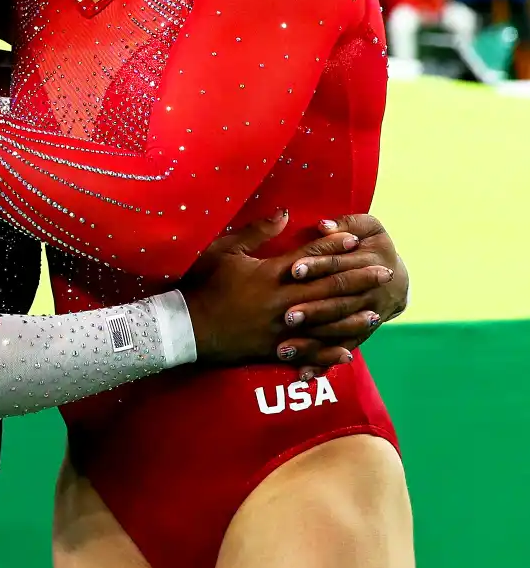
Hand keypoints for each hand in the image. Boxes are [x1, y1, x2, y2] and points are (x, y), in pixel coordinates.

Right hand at [182, 212, 395, 376]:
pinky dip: (328, 354)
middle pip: (328, 288)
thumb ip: (256, 232)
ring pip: (324, 324)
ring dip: (352, 318)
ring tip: (376, 313)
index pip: (310, 257)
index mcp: (269, 274)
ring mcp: (279, 328)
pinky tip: (348, 353)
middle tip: (384, 273)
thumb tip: (285, 213)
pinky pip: (307, 353)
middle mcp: (281, 301)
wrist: (184, 328)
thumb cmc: (200, 285)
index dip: (334, 246)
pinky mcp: (272, 349)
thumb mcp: (223, 251)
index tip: (356, 240)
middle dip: (358, 280)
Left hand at [277, 214, 408, 372]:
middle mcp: (365, 293)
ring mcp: (361, 318)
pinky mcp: (355, 335)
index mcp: (367, 261)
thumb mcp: (368, 227)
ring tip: (284, 349)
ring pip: (336, 332)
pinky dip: (323, 364)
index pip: (337, 264)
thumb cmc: (372, 245)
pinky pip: (339, 351)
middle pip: (336, 302)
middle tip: (287, 316)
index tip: (293, 269)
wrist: (395, 277)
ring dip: (312, 343)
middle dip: (313, 310)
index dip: (317, 265)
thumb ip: (346, 222)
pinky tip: (304, 375)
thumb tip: (323, 225)